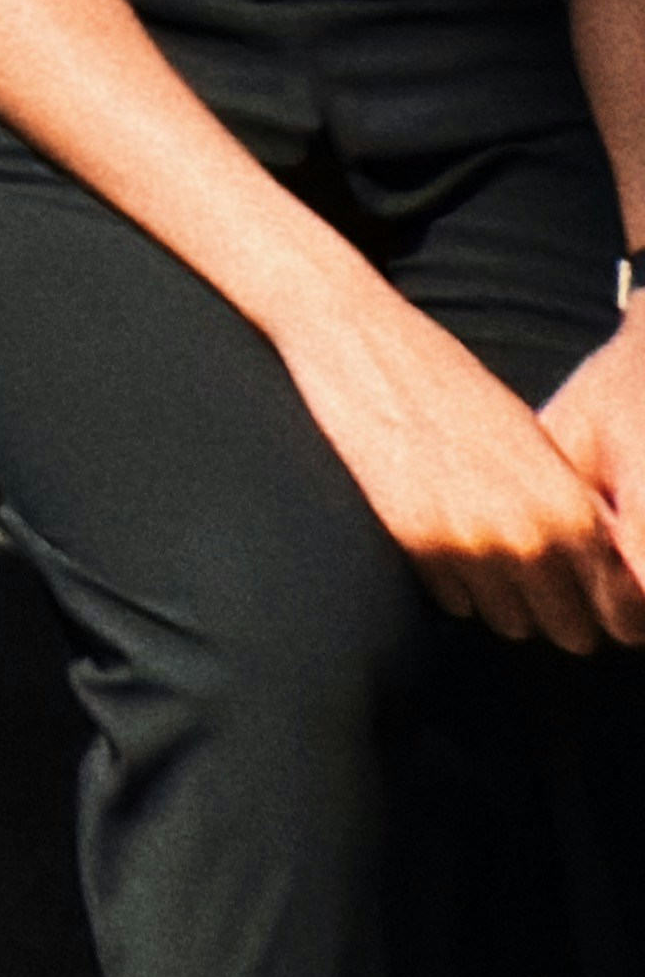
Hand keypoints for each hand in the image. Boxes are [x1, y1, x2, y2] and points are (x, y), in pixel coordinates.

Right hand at [277, 258, 644, 640]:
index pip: (614, 602)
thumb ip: (570, 505)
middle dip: (560, 610)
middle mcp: (529, 536)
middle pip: (569, 630)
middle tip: (542, 579)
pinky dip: (456, 583)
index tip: (589, 591)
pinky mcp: (417, 547)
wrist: (362, 345)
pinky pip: (457, 604)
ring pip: (513, 625)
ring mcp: (471, 546)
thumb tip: (598, 564)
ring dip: (507, 600)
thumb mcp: (533, 436)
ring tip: (490, 551)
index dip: (604, 600)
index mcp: (568, 505)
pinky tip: (447, 535)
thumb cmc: (451, 381)